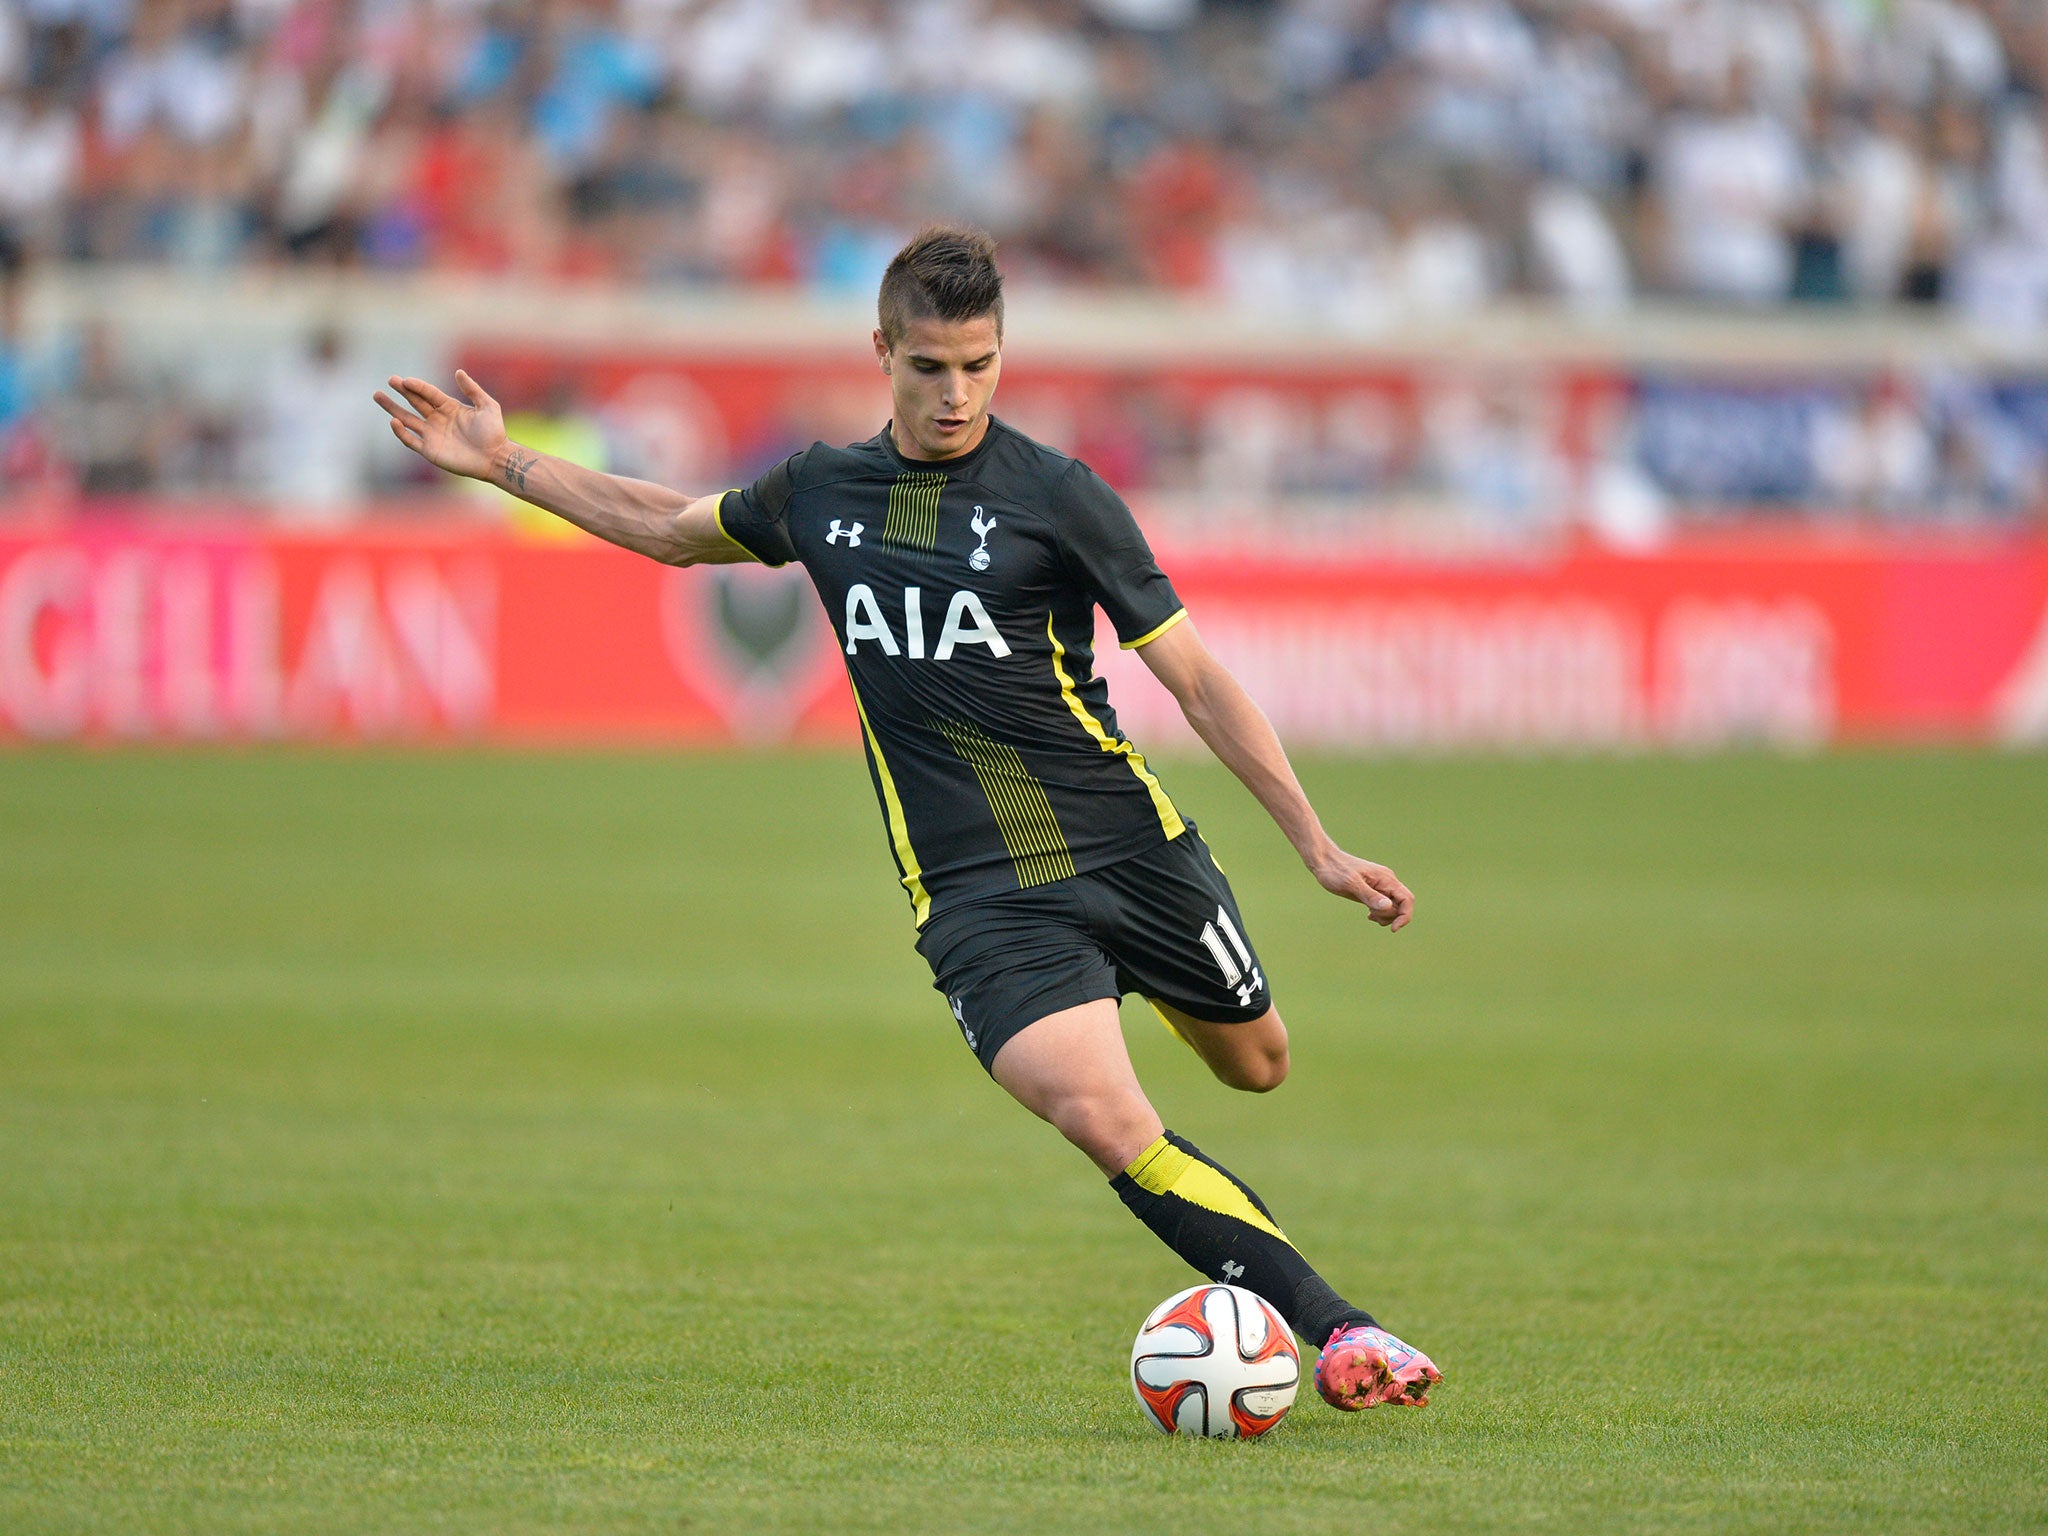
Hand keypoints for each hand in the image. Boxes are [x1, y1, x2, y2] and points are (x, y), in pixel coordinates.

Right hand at [374, 370, 507, 483]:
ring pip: (407, 419)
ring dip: (392, 408)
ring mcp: (432, 434)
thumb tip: (458, 371)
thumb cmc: (494, 432)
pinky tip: (393, 421)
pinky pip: (410, 440)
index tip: (405, 380)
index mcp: (450, 407)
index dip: (417, 386)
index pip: (428, 393)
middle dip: (402, 391)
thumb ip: (473, 389)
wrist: (494, 458)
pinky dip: (400, 432)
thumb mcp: (487, 406)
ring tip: (378, 395)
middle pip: (415, 402)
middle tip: (389, 380)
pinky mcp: (430, 450)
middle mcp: (438, 419)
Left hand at [1309, 845, 1414, 930]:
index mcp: (1386, 878)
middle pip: (1401, 905)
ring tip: (1370, 916)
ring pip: (1394, 906)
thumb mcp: (1351, 884)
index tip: (1393, 928)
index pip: (1407, 899)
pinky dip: (1380, 913)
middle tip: (1370, 915)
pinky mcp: (1373, 890)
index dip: (1404, 916)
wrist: (1324, 861)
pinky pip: (1385, 905)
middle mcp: (1387, 881)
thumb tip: (1388, 906)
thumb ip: (1370, 895)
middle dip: (1390, 916)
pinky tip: (1369, 915)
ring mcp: (1381, 886)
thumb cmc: (1335, 871)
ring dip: (1386, 916)